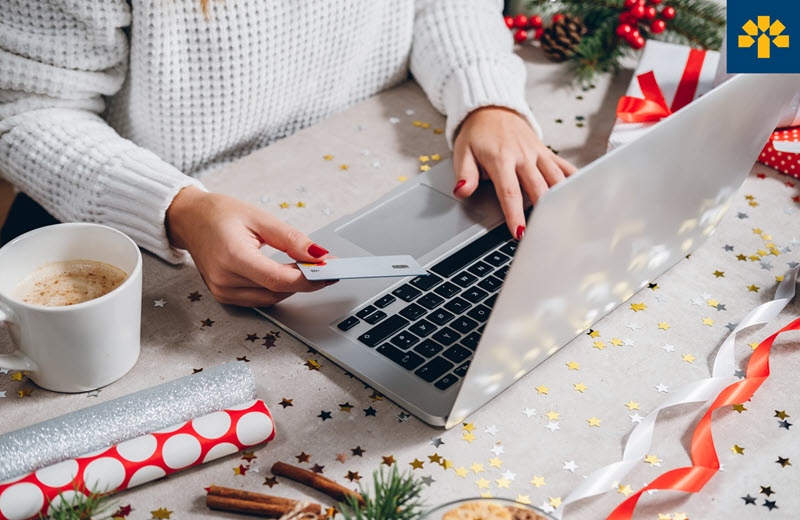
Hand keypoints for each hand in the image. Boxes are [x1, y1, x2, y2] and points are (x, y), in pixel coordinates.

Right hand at [166, 187, 334, 306]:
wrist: (188, 219)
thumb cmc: (219, 214)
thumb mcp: (260, 218)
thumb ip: (292, 239)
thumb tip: (319, 255)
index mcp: (232, 256)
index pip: (278, 279)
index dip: (308, 278)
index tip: (329, 271)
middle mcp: (225, 279)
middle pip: (277, 290)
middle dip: (306, 280)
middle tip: (326, 265)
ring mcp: (222, 291)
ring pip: (271, 298)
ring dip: (293, 285)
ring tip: (307, 267)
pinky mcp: (224, 296)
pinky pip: (260, 299)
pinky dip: (277, 289)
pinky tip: (287, 274)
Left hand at [452, 106, 576, 238]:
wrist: (492, 109)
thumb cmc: (477, 134)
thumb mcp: (463, 152)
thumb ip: (464, 174)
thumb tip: (461, 191)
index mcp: (501, 159)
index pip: (510, 192)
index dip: (515, 214)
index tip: (519, 232)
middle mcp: (523, 156)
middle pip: (538, 188)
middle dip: (542, 212)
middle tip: (545, 233)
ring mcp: (538, 154)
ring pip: (556, 179)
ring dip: (561, 199)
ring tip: (565, 220)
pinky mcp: (547, 152)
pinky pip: (564, 167)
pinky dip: (574, 180)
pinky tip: (580, 195)